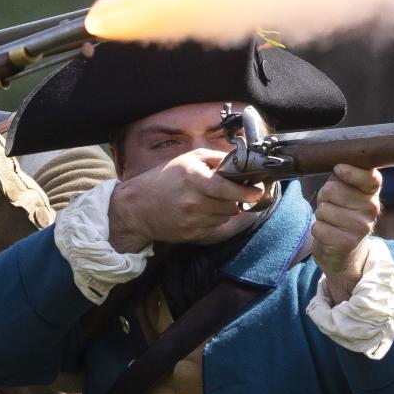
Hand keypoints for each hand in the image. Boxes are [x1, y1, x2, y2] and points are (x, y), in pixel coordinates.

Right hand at [107, 148, 264, 251]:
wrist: (137, 208)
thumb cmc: (163, 179)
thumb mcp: (187, 160)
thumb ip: (216, 159)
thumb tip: (242, 161)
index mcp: (192, 179)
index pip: (226, 189)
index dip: (245, 192)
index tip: (257, 191)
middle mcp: (192, 202)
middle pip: (229, 205)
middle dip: (233, 199)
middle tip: (225, 192)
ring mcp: (191, 220)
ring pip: (224, 217)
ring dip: (223, 210)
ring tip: (207, 201)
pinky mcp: (190, 234)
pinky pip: (213, 227)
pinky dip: (212, 219)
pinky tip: (199, 212)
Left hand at [312, 165, 382, 301]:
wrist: (344, 251)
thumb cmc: (341, 213)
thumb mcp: (344, 191)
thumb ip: (343, 177)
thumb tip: (339, 166)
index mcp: (372, 193)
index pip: (369, 177)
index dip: (350, 172)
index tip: (338, 169)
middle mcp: (372, 209)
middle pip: (332, 189)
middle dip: (324, 197)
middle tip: (332, 206)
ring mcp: (361, 227)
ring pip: (323, 209)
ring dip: (321, 215)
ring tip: (331, 221)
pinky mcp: (347, 242)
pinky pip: (318, 227)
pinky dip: (317, 230)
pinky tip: (329, 233)